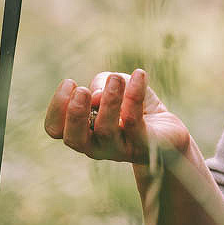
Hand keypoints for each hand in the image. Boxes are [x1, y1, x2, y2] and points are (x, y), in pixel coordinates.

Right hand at [44, 68, 191, 163]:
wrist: (168, 132)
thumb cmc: (135, 108)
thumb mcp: (115, 87)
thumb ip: (101, 84)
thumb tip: (97, 95)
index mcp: (83, 132)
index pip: (55, 129)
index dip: (57, 107)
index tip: (70, 82)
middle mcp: (96, 145)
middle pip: (74, 139)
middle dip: (74, 113)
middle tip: (82, 90)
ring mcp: (120, 149)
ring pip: (105, 130)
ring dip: (109, 100)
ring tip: (116, 78)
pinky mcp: (144, 145)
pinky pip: (134, 121)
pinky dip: (134, 95)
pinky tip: (139, 74)